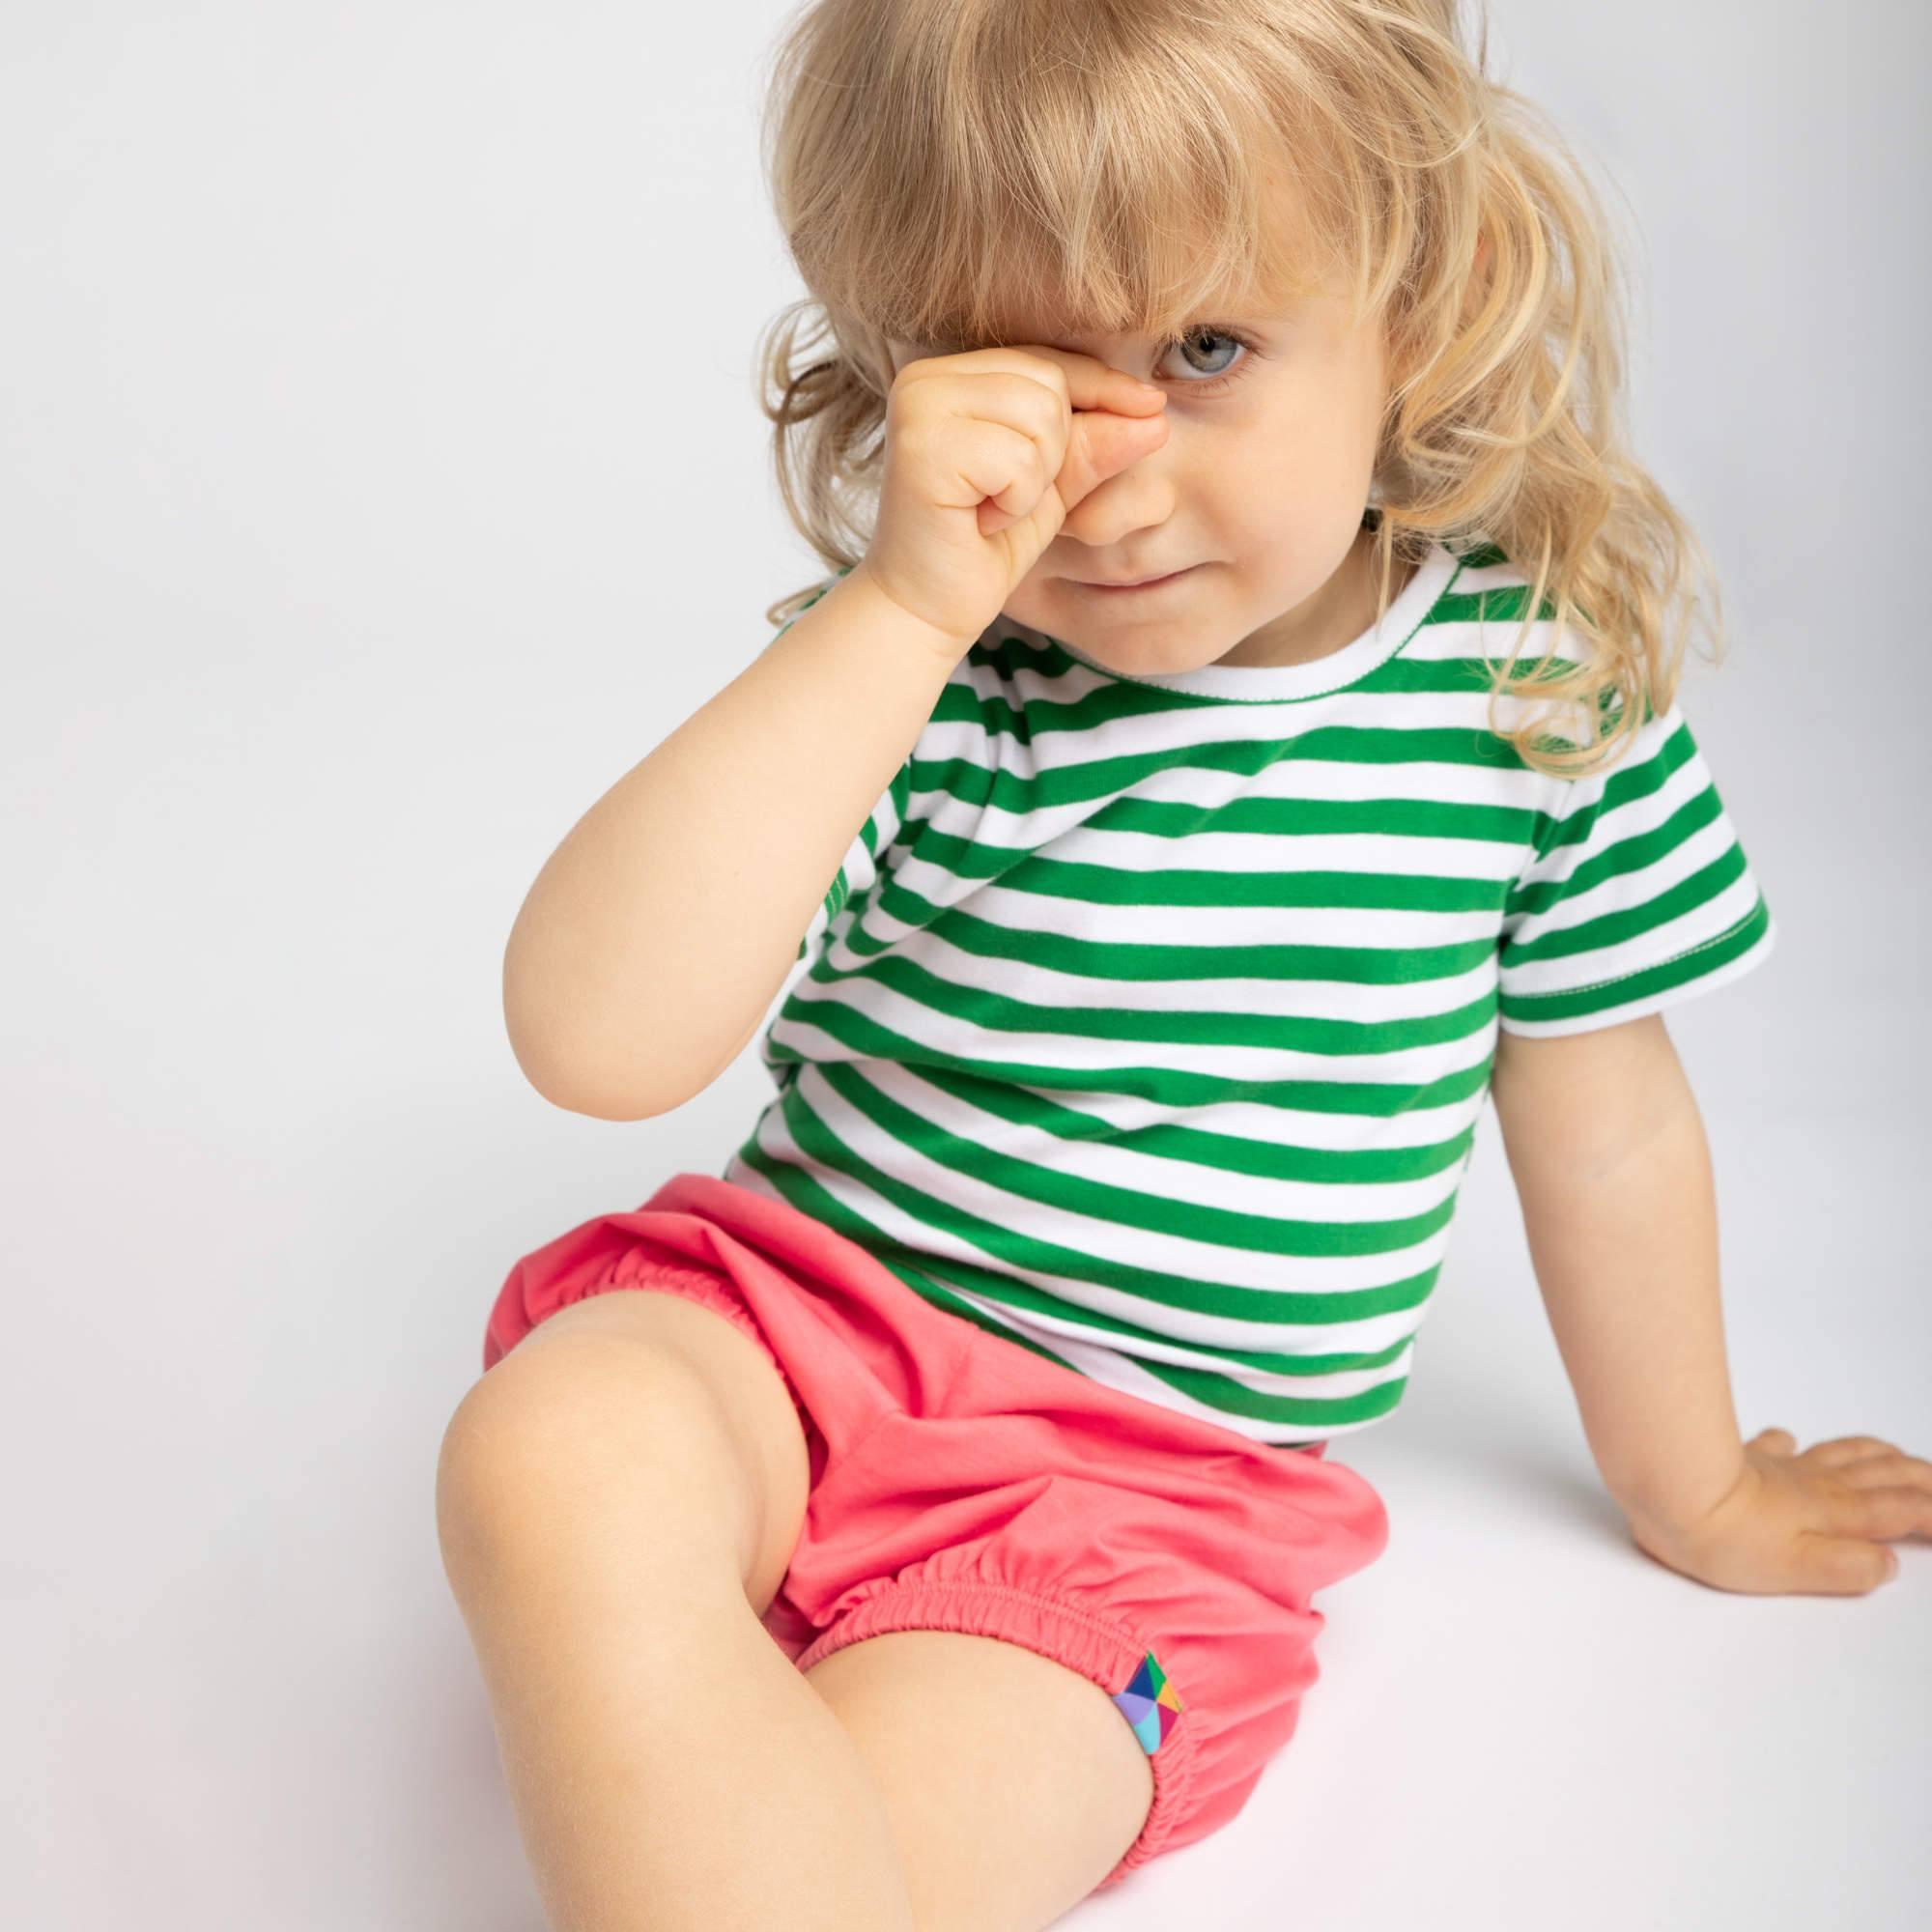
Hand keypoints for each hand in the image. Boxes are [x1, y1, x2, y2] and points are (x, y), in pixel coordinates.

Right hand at [860, 343, 1169, 648]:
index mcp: (949, 374)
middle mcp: (925, 378)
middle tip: (1006, 498)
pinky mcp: (921, 445)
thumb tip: (1155, 412)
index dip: (1102, 386)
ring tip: (992, 510)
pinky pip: (1019, 458)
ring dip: (1035, 480)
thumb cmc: (982, 549)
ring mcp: (918, 406)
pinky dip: (1016, 501)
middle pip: (1049, 382)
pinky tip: (980, 522)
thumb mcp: (1050, 487)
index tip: (1152, 407)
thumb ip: (1092, 444)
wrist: (926, 611)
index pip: (1047, 360)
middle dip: (1055, 451)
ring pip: (1040, 416)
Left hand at [1625, 1427, 1929, 1595]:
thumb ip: (1847, 1568)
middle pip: (1882, 1474)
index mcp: (1834, 1512)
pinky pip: (1781, 1445)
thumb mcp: (1797, 1569)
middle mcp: (1815, 1483)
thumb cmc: (1724, 1537)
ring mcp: (1780, 1467)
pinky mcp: (1743, 1457)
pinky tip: (1792, 1443)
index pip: (1899, 1511)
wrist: (1667, 1488)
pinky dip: (1799, 1445)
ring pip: (1843, 1453)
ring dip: (1879, 1455)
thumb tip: (1886, 1563)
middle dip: (1920, 1479)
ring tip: (1899, 1456)